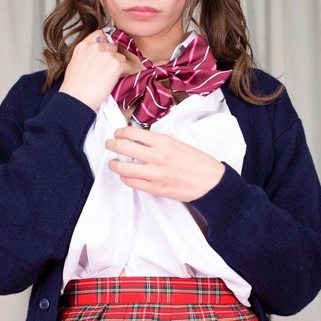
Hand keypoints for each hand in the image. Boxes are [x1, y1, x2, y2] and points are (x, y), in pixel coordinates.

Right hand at [59, 30, 133, 110]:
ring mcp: (107, 55)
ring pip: (121, 58)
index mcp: (84, 45)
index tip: (105, 52)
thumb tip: (97, 54)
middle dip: (112, 58)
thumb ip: (87, 53)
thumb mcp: (75, 62)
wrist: (77, 98)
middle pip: (113, 47)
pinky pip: (127, 67)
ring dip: (118, 67)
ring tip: (108, 78)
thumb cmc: (74, 86)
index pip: (100, 34)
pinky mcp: (116, 65)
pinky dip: (124, 74)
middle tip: (106, 71)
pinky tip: (113, 81)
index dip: (105, 43)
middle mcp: (96, 47)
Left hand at [105, 126, 224, 201]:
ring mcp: (154, 174)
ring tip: (114, 163)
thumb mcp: (177, 143)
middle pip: (122, 147)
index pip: (131, 133)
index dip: (120, 132)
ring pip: (122, 168)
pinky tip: (126, 175)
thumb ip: (157, 142)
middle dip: (111, 145)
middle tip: (110, 144)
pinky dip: (125, 177)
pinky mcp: (155, 188)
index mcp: (163, 141)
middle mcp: (156, 156)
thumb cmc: (197, 162)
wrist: (210, 182)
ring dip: (114, 164)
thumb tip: (138, 139)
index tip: (118, 133)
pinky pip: (131, 182)